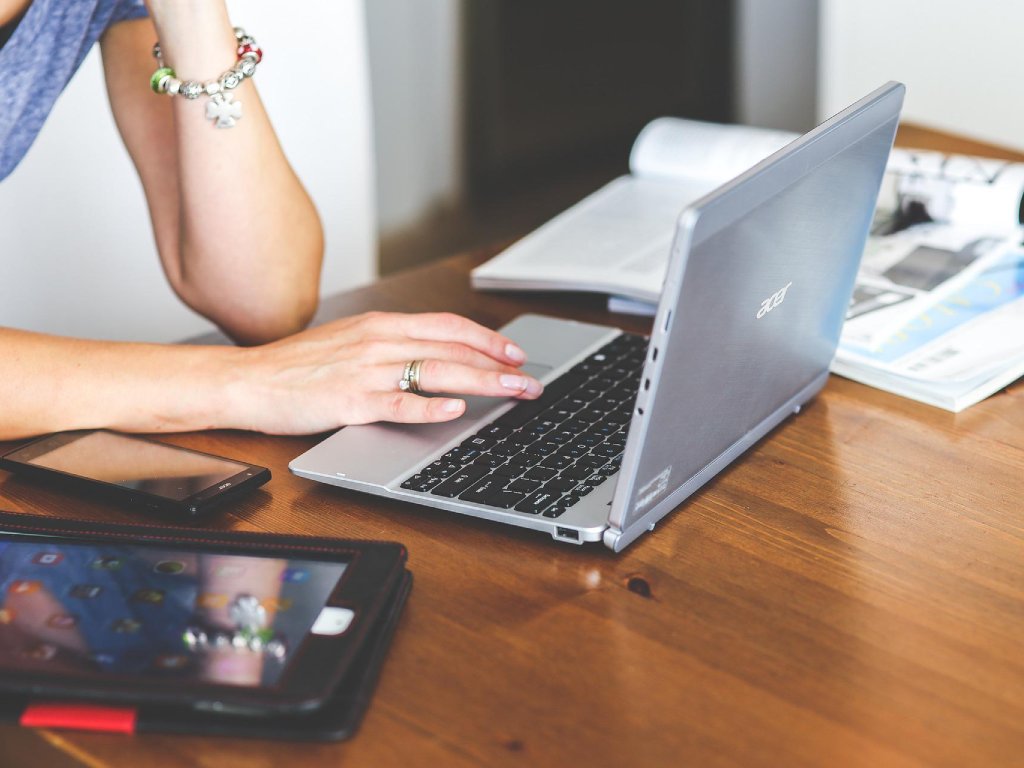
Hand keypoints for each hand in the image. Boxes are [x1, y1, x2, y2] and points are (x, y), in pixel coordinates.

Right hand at [224, 312, 542, 433]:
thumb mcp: (350, 342)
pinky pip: (398, 402)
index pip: (448, 326)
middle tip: (530, 381)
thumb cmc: (297, 366)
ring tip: (513, 393)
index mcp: (381, 325)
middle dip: (499, 366)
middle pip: (453, 349)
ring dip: (482, 383)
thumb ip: (391, 346)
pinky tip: (455, 410)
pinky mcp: (350, 401)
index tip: (515, 354)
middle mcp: (379, 341)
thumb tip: (434, 357)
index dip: (487, 339)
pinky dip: (430, 406)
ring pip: (437, 371)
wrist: (247, 380)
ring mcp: (366, 370)